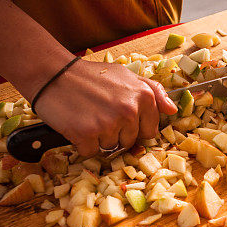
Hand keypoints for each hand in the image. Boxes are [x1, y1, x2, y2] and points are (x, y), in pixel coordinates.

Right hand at [34, 58, 177, 155]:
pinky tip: (77, 124)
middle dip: (117, 133)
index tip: (120, 117)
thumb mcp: (127, 75)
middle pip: (130, 141)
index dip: (135, 127)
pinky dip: (83, 143)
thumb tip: (173, 110)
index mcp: (143, 96)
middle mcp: (129, 111)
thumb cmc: (90, 76)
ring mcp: (108, 124)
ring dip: (99, 138)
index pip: (150, 130)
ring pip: (111, 148)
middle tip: (100, 114)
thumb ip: (154, 91)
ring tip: (89, 116)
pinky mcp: (87, 135)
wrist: (53, 74)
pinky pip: (91, 152)